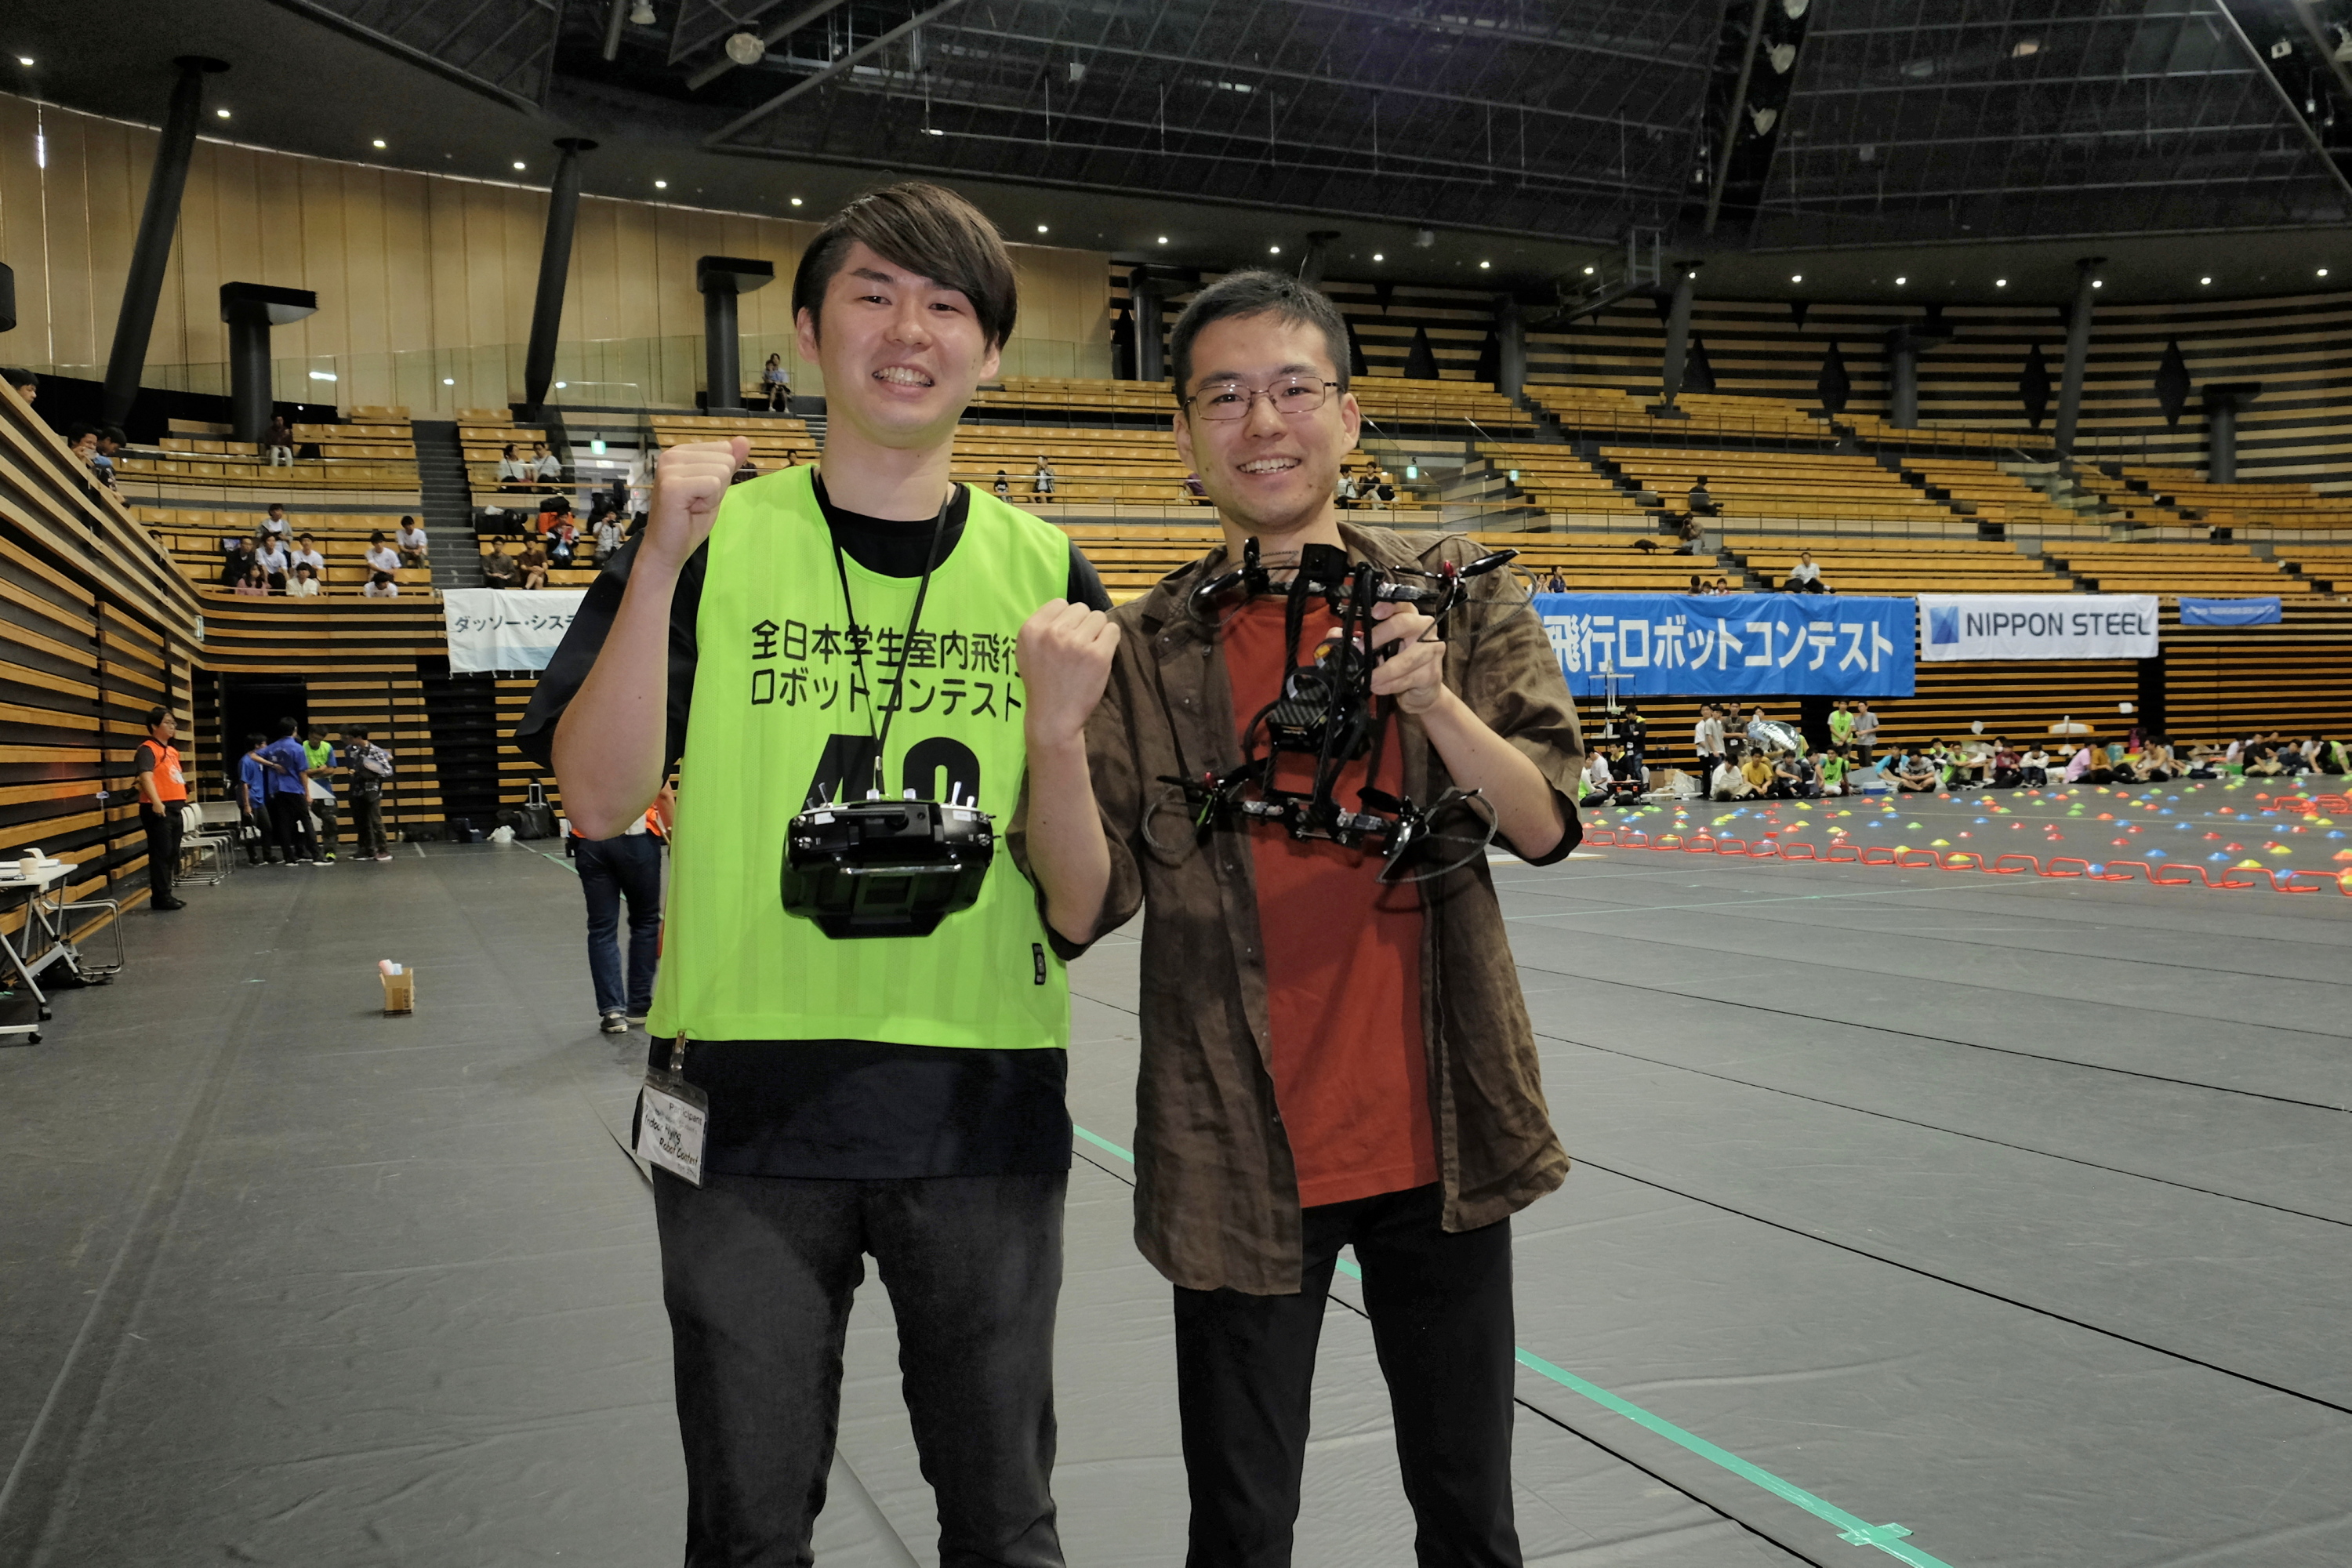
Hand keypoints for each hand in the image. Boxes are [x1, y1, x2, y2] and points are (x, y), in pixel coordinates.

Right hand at [642, 437, 748, 573]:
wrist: (668, 549)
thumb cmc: (690, 520)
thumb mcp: (716, 488)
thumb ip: (728, 464)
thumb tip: (744, 440)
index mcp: (680, 452)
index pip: (724, 448)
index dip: (720, 476)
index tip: (700, 492)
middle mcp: (672, 454)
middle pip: (725, 459)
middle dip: (718, 486)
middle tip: (696, 502)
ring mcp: (670, 468)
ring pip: (721, 471)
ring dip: (713, 495)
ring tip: (692, 506)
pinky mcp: (673, 485)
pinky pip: (713, 484)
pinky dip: (709, 501)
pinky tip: (691, 509)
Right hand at [1018, 599, 1119, 748]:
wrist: (1053, 717)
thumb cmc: (1041, 684)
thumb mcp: (1026, 651)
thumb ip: (1041, 628)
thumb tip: (1066, 609)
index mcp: (1031, 629)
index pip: (1060, 603)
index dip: (1066, 618)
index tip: (1066, 635)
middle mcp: (1053, 632)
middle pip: (1081, 608)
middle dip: (1082, 624)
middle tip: (1078, 647)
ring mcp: (1076, 643)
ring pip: (1098, 617)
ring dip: (1097, 632)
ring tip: (1089, 651)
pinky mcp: (1098, 655)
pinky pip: (1113, 630)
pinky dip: (1110, 640)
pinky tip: (1101, 655)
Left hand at [1361, 602, 1446, 714]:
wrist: (1422, 690)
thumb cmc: (1399, 663)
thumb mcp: (1378, 648)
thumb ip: (1358, 639)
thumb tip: (1334, 635)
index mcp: (1410, 617)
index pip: (1401, 604)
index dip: (1388, 606)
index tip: (1374, 612)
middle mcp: (1425, 629)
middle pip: (1403, 624)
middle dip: (1379, 636)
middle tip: (1360, 651)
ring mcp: (1432, 651)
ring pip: (1405, 659)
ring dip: (1382, 671)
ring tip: (1367, 679)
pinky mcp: (1431, 673)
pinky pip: (1407, 679)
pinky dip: (1389, 685)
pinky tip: (1378, 687)